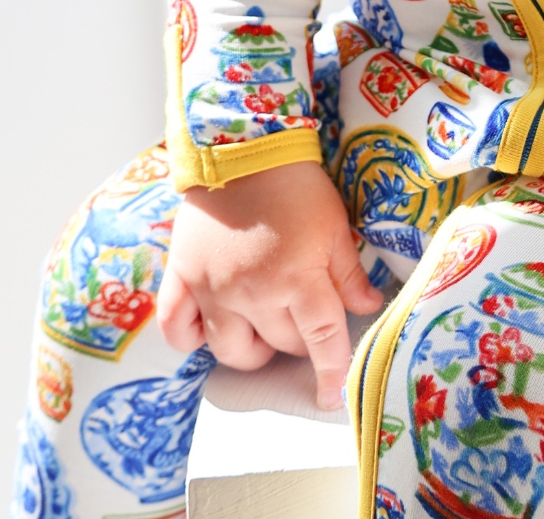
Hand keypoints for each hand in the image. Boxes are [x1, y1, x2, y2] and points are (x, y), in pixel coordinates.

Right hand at [156, 159, 382, 408]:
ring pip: (232, 350)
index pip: (321, 341)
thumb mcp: (335, 225)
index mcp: (298, 279)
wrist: (242, 149)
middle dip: (298, 341)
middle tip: (303, 317)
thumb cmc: (296, 185)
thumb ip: (348, 273)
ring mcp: (213, 289)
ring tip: (263, 329)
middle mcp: (254, 294)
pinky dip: (189, 340)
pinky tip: (208, 331)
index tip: (335, 394)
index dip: (332, 372)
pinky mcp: (182, 277)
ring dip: (252, 349)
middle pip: (280, 344)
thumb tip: (367, 307)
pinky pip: (176, 328)